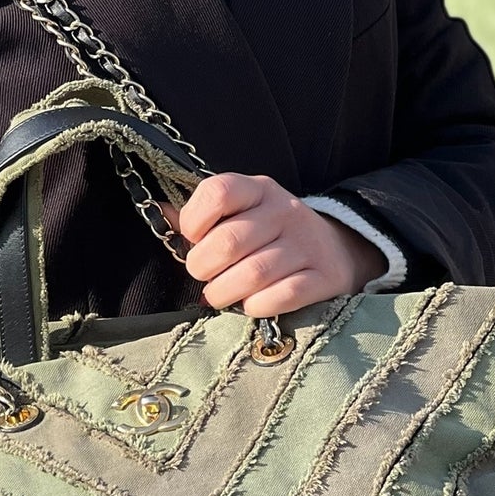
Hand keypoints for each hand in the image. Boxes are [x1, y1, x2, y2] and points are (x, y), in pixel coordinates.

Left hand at [160, 173, 386, 314]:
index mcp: (257, 189)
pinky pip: (283, 295)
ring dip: (225, 292)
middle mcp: (284, 210)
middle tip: (202, 276)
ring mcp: (307, 243)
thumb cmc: (270, 236)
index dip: (194, 220)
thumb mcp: (240, 214)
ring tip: (218, 296)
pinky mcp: (324, 276)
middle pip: (229, 241)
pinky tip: (250, 305)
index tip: (192, 239)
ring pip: (254, 273)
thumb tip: (159, 213)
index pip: (218, 192)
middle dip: (203, 267)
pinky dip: (258, 306)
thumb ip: (200, 216)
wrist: (335, 252)